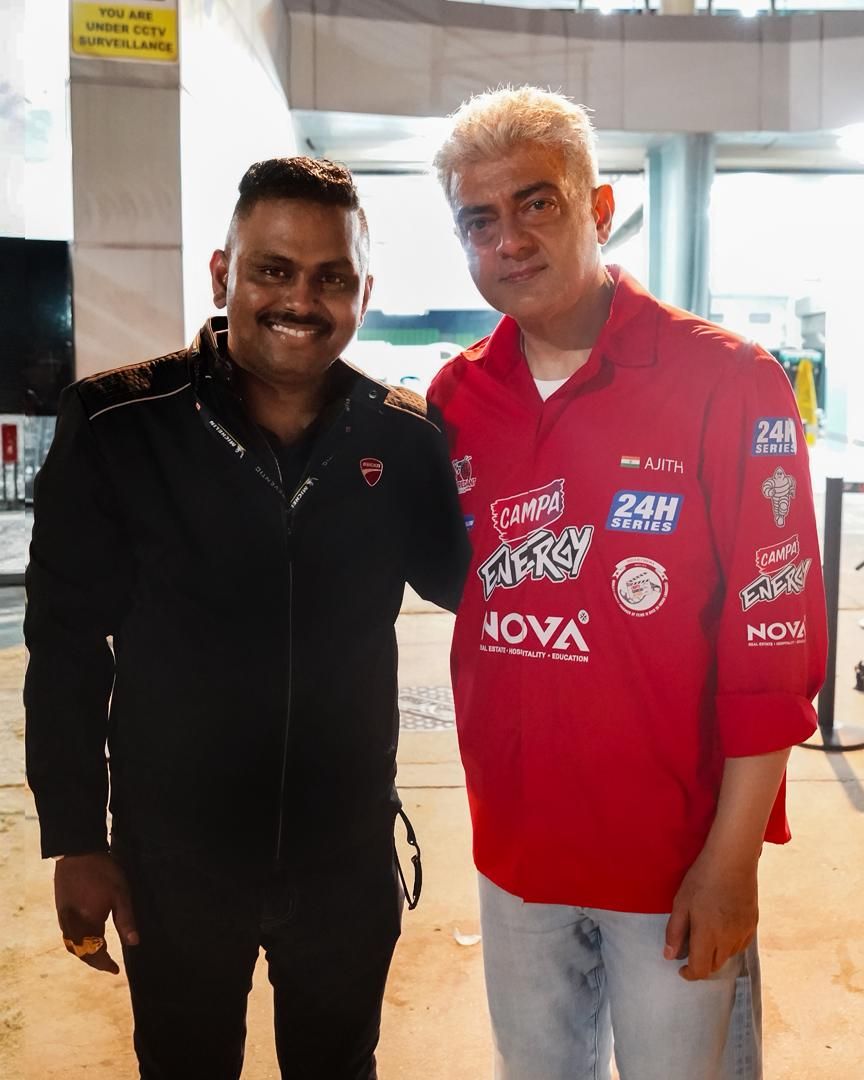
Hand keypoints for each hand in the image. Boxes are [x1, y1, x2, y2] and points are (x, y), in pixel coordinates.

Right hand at [54, 853, 138, 974]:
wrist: (77, 852)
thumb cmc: (102, 872)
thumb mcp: (120, 894)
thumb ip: (126, 920)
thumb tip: (134, 943)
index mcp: (87, 925)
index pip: (94, 953)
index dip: (105, 964)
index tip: (116, 970)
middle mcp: (71, 926)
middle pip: (80, 953)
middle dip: (94, 961)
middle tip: (108, 965)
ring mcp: (64, 917)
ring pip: (71, 945)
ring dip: (84, 953)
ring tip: (98, 955)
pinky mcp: (61, 909)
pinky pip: (67, 934)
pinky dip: (77, 943)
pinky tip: (85, 937)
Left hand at [664, 852, 757, 981]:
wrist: (732, 860)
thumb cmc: (702, 878)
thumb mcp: (681, 902)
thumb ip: (675, 932)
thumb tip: (669, 955)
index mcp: (707, 935)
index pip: (700, 969)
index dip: (689, 974)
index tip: (681, 969)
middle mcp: (728, 939)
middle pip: (714, 965)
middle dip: (701, 964)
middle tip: (691, 950)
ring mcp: (743, 933)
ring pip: (728, 956)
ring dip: (715, 953)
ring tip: (706, 935)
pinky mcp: (753, 925)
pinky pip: (740, 944)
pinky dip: (729, 944)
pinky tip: (722, 928)